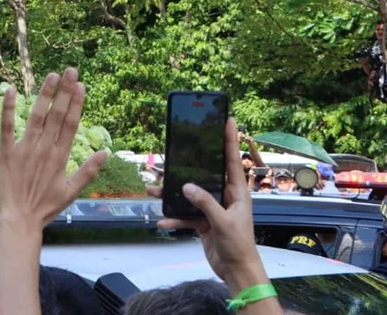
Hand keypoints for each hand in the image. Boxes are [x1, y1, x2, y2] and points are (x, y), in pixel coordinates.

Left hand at [0, 69, 107, 231]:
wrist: (18, 222)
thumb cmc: (43, 209)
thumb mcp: (70, 192)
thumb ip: (88, 171)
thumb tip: (106, 152)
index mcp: (60, 157)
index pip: (71, 124)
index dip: (76, 103)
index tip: (81, 85)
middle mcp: (45, 149)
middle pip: (57, 115)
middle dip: (65, 92)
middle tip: (70, 70)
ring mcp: (25, 149)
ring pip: (37, 117)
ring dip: (45, 95)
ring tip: (52, 76)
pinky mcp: (5, 153)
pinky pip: (7, 127)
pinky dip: (8, 109)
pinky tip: (10, 90)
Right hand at [149, 118, 268, 292]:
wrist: (236, 271)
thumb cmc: (239, 245)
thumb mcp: (223, 222)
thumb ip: (205, 203)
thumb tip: (185, 186)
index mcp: (237, 192)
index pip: (232, 160)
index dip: (230, 140)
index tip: (228, 120)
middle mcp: (224, 196)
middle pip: (203, 174)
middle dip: (186, 166)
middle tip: (171, 153)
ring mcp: (212, 208)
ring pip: (189, 195)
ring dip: (171, 194)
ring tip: (152, 190)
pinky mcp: (203, 221)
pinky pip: (184, 215)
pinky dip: (173, 218)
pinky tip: (162, 223)